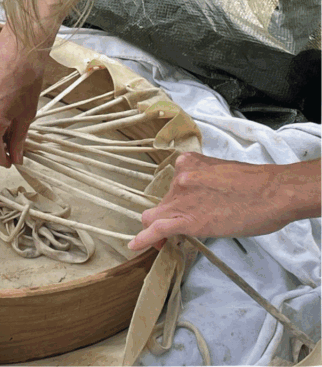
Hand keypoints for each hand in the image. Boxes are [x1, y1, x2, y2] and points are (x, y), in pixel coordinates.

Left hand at [128, 153, 321, 250]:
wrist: (275, 192)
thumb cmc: (258, 185)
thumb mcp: (223, 171)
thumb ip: (205, 180)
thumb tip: (203, 196)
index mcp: (189, 163)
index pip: (172, 186)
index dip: (172, 203)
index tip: (175, 212)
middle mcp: (181, 178)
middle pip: (163, 203)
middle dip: (165, 218)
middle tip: (169, 233)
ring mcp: (182, 197)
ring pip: (155, 217)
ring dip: (155, 231)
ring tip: (159, 243)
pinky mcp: (187, 219)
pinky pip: (157, 229)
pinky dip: (144, 239)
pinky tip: (135, 246)